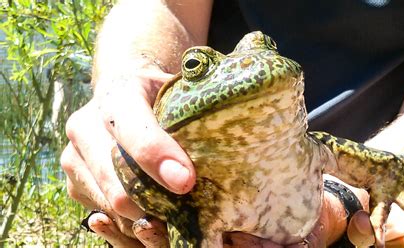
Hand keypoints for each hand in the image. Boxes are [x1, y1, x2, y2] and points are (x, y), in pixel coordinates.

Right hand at [60, 69, 196, 245]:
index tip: (187, 181)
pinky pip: (105, 213)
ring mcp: (73, 157)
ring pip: (111, 203)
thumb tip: (221, 145)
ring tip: (173, 210)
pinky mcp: (73, 181)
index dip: (161, 160)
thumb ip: (194, 109)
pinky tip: (152, 208)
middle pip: (118, 182)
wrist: (119, 92)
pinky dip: (131, 218)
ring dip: (145, 214)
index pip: (136, 135)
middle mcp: (84, 126)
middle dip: (156, 201)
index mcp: (116, 97)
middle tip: (187, 208)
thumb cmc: (157, 93)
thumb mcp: (177, 89)